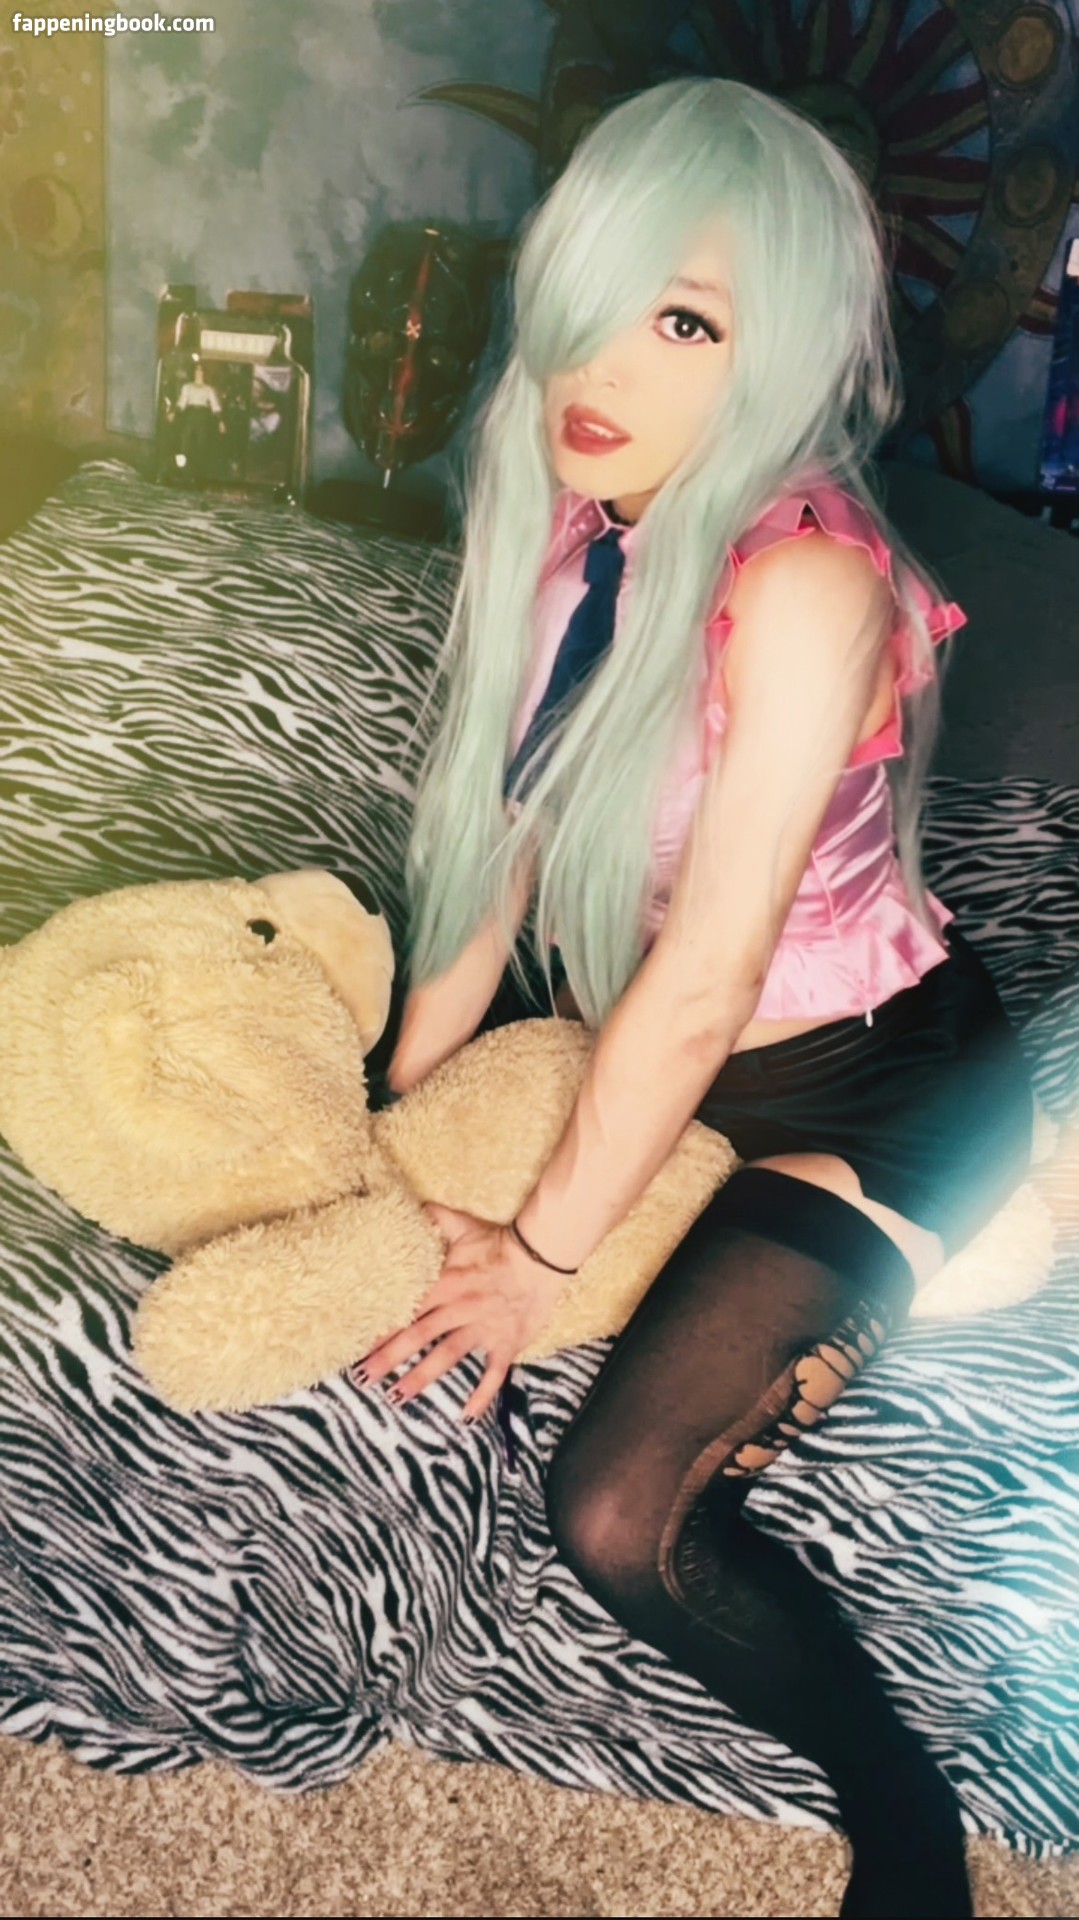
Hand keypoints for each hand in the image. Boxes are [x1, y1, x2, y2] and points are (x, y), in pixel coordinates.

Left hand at [349, 1204, 562, 1420]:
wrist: (542, 1255)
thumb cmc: (499, 1243)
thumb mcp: (463, 1227)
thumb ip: (434, 1218)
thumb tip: (409, 1205)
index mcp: (447, 1283)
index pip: (408, 1307)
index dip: (383, 1325)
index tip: (358, 1343)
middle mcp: (460, 1308)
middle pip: (419, 1335)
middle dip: (389, 1358)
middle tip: (363, 1378)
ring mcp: (484, 1328)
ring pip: (448, 1356)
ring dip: (422, 1377)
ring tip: (398, 1396)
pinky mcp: (506, 1342)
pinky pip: (494, 1373)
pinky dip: (482, 1395)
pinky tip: (466, 1416)